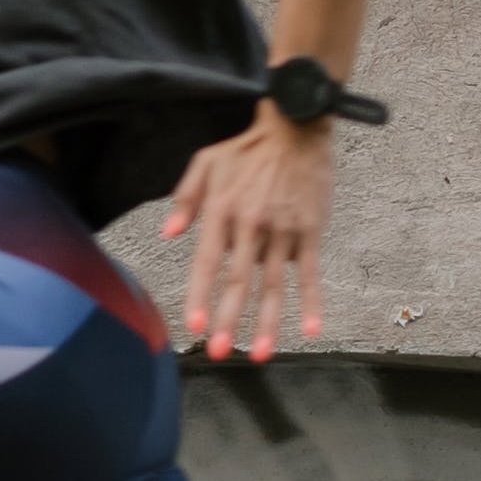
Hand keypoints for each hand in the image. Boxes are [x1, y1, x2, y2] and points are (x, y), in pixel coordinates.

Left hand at [161, 105, 335, 361]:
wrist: (297, 127)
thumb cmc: (247, 148)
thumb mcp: (206, 163)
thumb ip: (184, 199)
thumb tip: (167, 234)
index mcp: (222, 212)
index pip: (208, 262)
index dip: (201, 295)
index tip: (196, 326)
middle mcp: (251, 225)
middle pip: (238, 281)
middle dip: (229, 320)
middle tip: (220, 353)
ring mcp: (283, 230)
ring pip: (273, 285)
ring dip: (269, 323)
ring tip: (261, 354)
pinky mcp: (311, 230)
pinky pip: (310, 272)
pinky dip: (312, 302)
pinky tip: (312, 330)